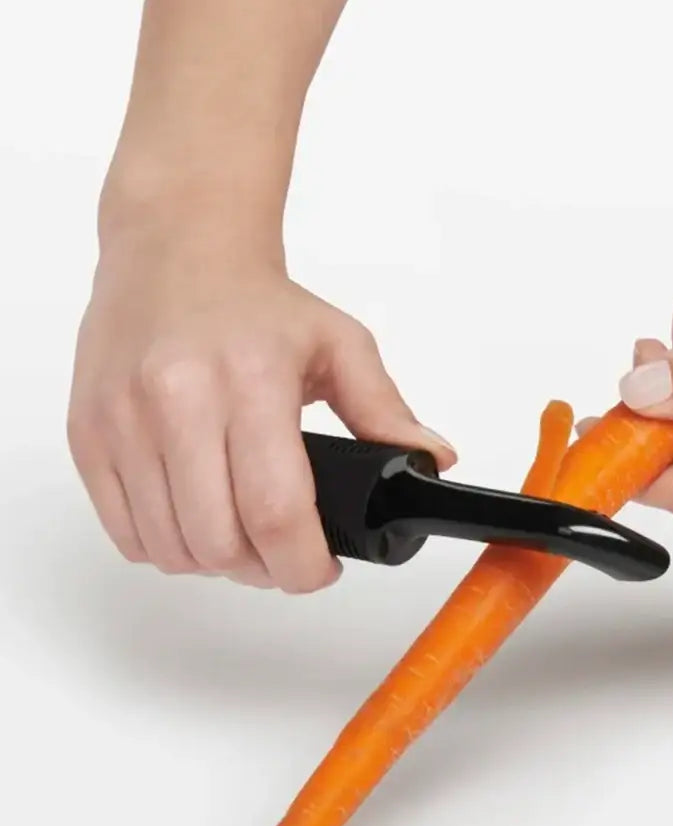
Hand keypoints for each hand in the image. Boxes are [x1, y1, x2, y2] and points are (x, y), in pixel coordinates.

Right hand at [67, 225, 454, 591]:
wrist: (173, 253)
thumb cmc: (257, 303)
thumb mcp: (340, 345)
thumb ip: (386, 411)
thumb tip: (433, 460)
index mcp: (250, 381)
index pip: (276, 511)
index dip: (304, 565)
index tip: (321, 569)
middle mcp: (177, 402)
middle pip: (219, 544)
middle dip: (264, 572)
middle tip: (285, 555)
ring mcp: (123, 423)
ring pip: (169, 549)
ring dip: (216, 565)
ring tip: (243, 536)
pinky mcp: (87, 436)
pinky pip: (124, 534)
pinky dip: (166, 547)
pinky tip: (197, 519)